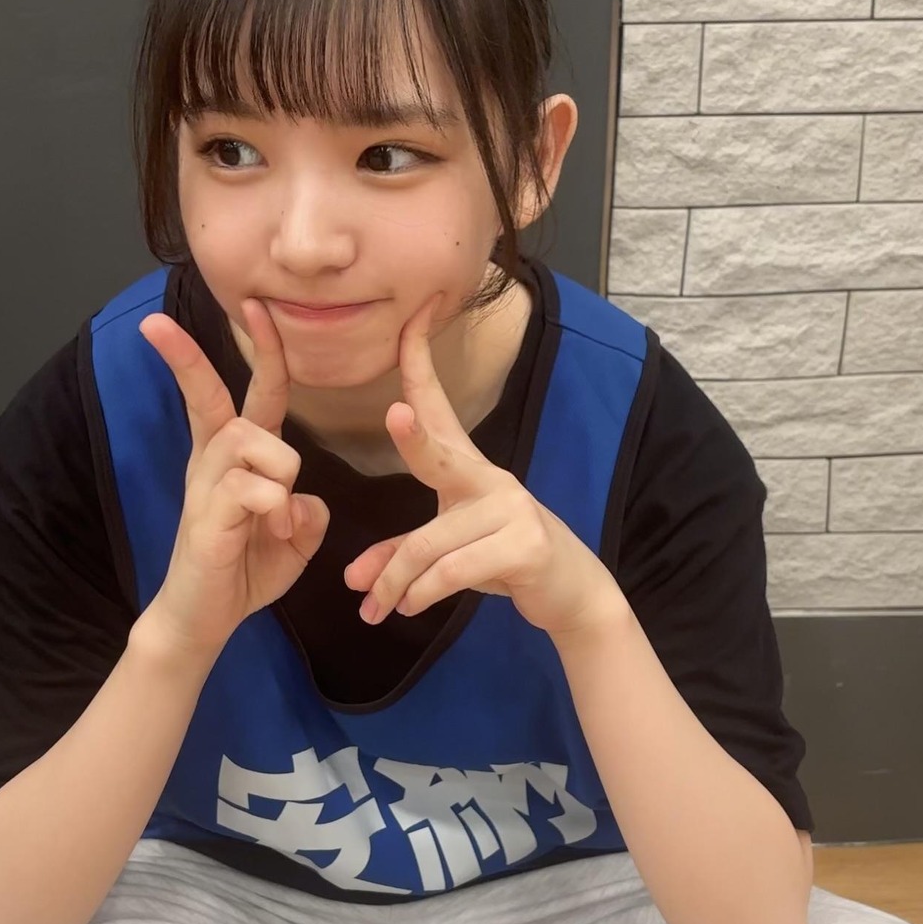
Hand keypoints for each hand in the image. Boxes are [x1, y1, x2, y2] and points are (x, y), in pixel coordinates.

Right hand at [135, 297, 330, 658]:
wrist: (205, 619)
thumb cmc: (245, 571)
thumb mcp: (294, 537)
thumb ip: (306, 510)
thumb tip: (303, 499)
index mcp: (234, 460)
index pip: (248, 394)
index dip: (259, 350)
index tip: (255, 306)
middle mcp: (214, 464)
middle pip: (216, 399)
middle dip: (187, 358)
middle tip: (153, 324)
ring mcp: (206, 489)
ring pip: (251, 440)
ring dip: (280, 471)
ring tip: (278, 520)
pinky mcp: (206, 519)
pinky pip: (251, 487)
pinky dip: (275, 508)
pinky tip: (271, 534)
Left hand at [343, 295, 623, 643]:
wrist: (569, 593)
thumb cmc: (501, 562)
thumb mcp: (448, 554)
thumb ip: (400, 557)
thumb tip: (353, 581)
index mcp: (469, 469)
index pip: (439, 407)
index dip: (422, 363)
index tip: (414, 315)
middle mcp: (491, 480)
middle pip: (440, 457)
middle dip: (415, 436)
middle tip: (394, 415)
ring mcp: (512, 511)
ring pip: (430, 544)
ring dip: (394, 581)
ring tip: (374, 607)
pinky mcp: (524, 547)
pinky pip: (454, 570)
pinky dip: (422, 594)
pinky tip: (406, 608)